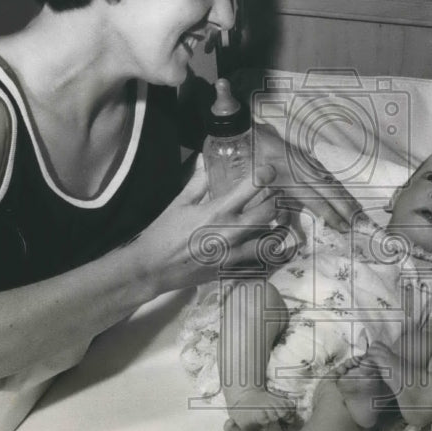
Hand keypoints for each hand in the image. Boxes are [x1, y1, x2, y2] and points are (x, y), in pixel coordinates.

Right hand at [129, 156, 289, 291]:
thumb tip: (204, 160)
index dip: (264, 176)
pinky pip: (259, 264)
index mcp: (217, 211)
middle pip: (268, 213)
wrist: (152, 268)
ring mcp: (233, 254)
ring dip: (278, 230)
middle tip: (276, 196)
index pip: (249, 188)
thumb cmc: (163, 234)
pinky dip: (267, 256)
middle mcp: (230, 232)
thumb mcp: (179, 204)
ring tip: (279, 222)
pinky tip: (268, 248)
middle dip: (276, 201)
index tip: (268, 171)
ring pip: (270, 241)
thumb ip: (197, 182)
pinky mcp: (231, 271)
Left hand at [251, 123, 365, 232]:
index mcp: (289, 178)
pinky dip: (338, 184)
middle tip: (358, 222)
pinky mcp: (308, 156)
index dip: (331, 214)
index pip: (316, 200)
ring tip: (358, 210)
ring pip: (331, 181)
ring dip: (345, 196)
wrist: (252, 133)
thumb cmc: (253, 161)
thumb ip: (273, 203)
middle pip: (329, 191)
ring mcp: (307, 161)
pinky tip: (345, 193)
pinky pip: (327, 173)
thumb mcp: (258, 184)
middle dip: (345, 208)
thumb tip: (286, 223)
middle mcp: (301, 170)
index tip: (342, 226)